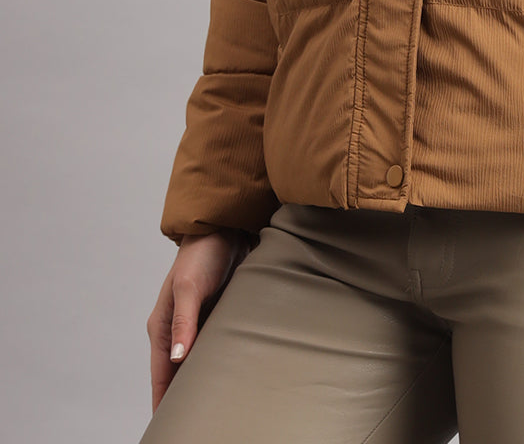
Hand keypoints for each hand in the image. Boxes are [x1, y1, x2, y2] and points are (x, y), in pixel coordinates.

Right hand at [146, 228, 250, 412]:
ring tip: (217, 406)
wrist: (227, 228)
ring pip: (200, 362)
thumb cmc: (202, 254)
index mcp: (162, 327)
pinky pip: (218, 346)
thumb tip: (176, 357)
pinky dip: (223, 361)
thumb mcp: (189, 287)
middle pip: (179, 374)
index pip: (160, 375)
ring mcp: (199, 325)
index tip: (170, 427)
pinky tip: (235, 375)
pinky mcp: (219, 317)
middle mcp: (179, 330)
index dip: (163, 402)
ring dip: (207, 380)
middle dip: (186, 398)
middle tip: (201, 422)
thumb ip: (183, 322)